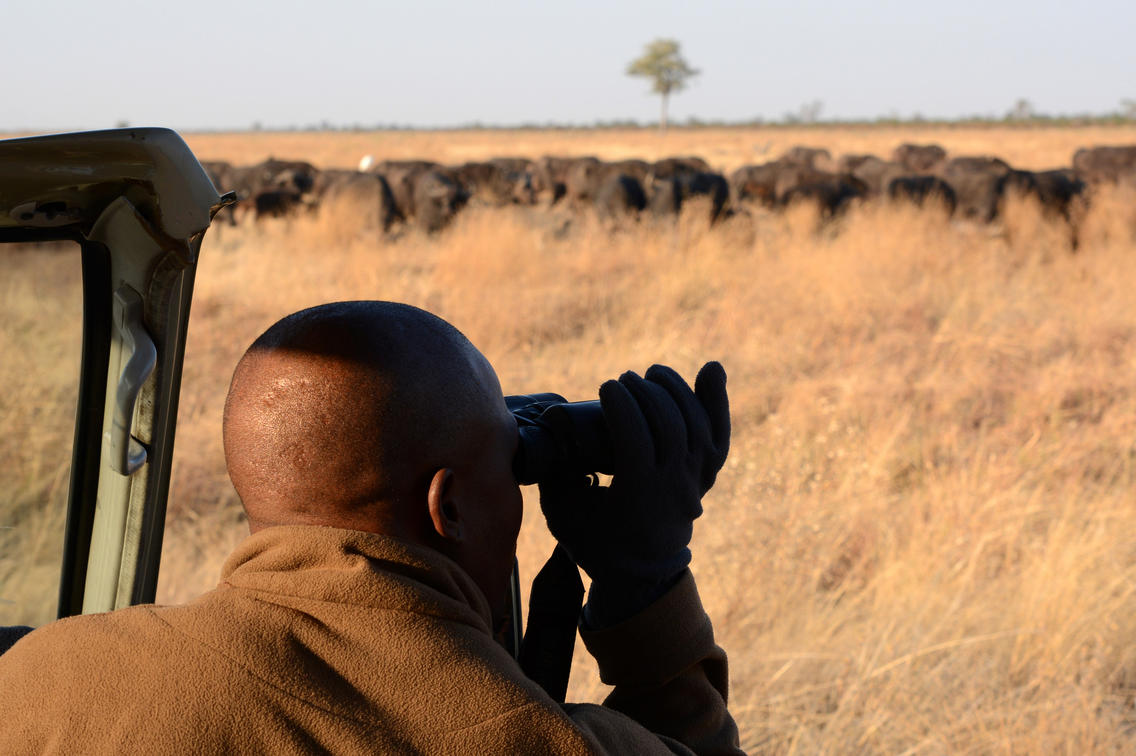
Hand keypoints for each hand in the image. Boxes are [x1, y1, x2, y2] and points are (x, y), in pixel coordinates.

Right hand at [538, 362, 729, 624]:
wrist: (641, 575)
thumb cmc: (596, 542)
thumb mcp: (563, 513)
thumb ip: (553, 473)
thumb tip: (544, 428)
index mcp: (639, 496)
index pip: (636, 440)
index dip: (622, 407)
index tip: (606, 386)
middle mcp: (675, 487)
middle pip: (669, 427)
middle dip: (646, 394)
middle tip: (624, 380)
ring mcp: (696, 482)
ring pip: (696, 426)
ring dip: (675, 391)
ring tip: (651, 374)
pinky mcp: (707, 476)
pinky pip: (719, 435)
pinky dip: (716, 402)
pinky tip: (711, 370)